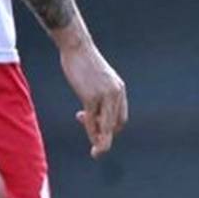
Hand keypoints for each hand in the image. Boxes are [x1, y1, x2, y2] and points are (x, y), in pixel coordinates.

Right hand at [60, 38, 127, 157]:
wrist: (77, 47)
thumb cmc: (85, 63)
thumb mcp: (98, 80)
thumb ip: (100, 95)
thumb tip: (93, 111)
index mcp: (120, 90)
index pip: (121, 117)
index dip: (111, 129)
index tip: (97, 129)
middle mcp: (116, 94)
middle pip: (117, 125)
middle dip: (107, 138)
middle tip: (96, 146)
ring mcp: (104, 96)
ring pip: (106, 126)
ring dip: (101, 141)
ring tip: (95, 150)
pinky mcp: (90, 96)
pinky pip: (91, 120)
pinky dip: (89, 131)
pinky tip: (82, 132)